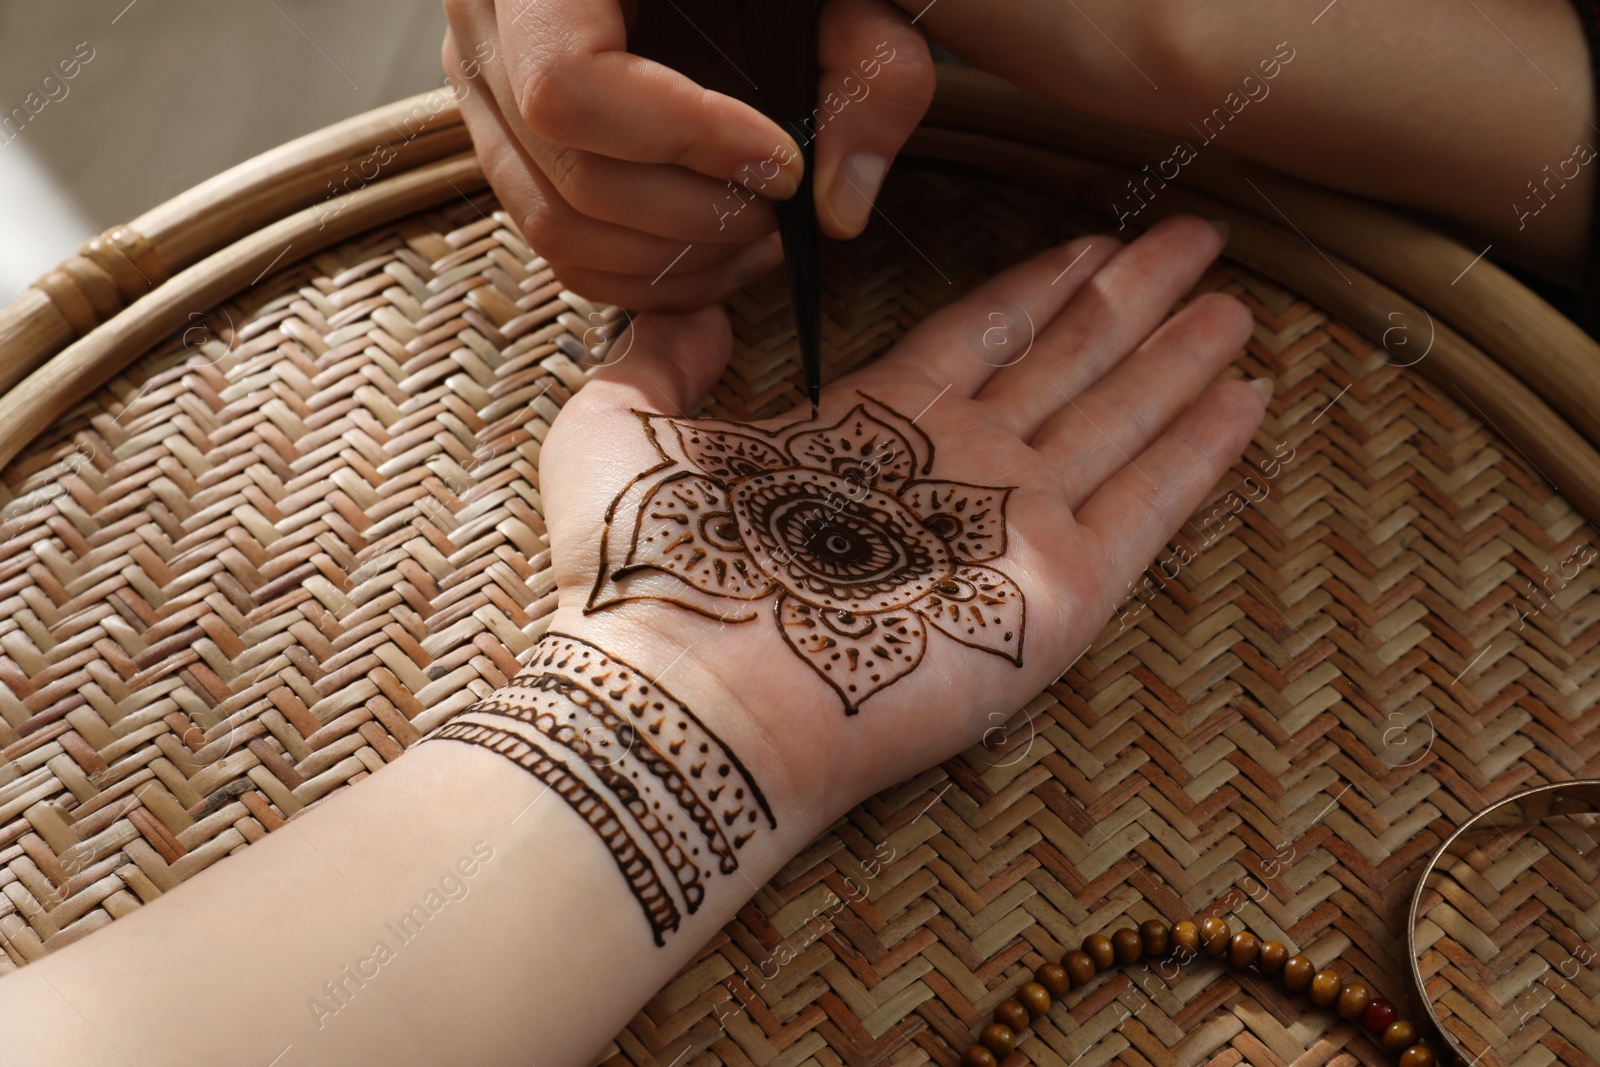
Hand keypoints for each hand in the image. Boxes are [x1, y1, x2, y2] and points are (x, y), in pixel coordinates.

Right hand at [440, 0, 934, 309]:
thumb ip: (864, 63)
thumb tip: (840, 207)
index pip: (568, 86)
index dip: (685, 142)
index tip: (780, 160)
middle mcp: (485, 25)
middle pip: (571, 176)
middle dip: (694, 219)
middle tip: (781, 214)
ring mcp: (484, 90)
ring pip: (555, 227)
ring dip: (673, 262)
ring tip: (761, 238)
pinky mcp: (507, 140)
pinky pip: (555, 242)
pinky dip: (642, 274)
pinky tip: (720, 254)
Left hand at [537, 215, 1266, 832]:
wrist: (693, 695)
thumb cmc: (649, 576)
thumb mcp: (618, 434)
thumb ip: (658, 358)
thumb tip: (702, 306)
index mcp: (869, 433)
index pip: (979, 337)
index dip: (1040, 288)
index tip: (1094, 241)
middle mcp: (953, 474)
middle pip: (1065, 363)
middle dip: (1130, 304)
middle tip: (1196, 242)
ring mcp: (1010, 533)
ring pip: (1116, 420)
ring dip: (1176, 361)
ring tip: (1235, 307)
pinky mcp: (1055, 595)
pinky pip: (1148, 506)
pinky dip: (1200, 455)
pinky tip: (1246, 399)